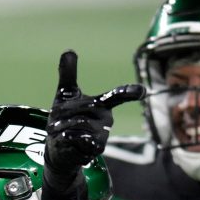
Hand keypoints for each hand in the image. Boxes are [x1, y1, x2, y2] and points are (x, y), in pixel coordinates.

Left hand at [46, 50, 143, 172]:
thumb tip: (69, 50)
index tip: (142, 91)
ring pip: (78, 124)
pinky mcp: (96, 148)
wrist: (60, 148)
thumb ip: (68, 74)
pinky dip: (67, 138)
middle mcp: (107, 119)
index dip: (129, 92)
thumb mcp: (65, 95)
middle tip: (57, 121)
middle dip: (64, 113)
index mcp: (102, 105)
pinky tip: (63, 140)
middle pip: (83, 108)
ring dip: (63, 127)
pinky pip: (79, 137)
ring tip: (59, 132)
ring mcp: (103, 134)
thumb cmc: (65, 119)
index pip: (117, 95)